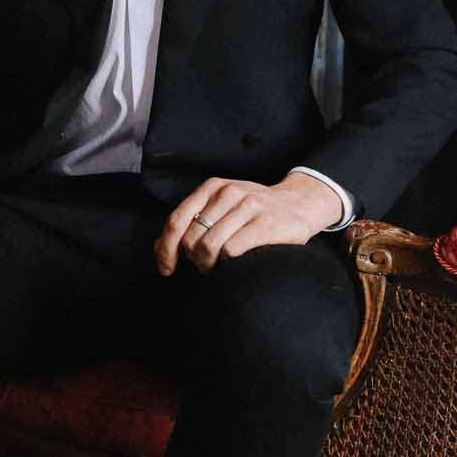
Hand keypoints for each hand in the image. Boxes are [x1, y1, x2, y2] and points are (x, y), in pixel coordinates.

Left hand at [155, 171, 343, 275]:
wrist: (297, 205)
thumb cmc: (253, 213)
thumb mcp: (220, 209)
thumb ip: (191, 225)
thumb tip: (159, 249)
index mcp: (211, 188)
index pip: (176, 220)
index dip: (166, 249)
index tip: (166, 269)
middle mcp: (228, 192)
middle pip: (191, 238)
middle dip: (193, 260)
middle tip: (205, 267)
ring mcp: (248, 206)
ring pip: (209, 246)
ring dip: (210, 265)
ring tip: (220, 266)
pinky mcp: (265, 223)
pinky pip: (232, 250)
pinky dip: (228, 262)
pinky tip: (237, 261)